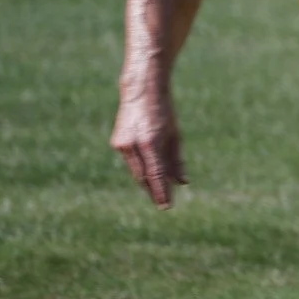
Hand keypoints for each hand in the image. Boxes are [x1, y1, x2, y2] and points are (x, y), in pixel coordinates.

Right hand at [111, 84, 185, 208]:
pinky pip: (131, 161)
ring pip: (137, 170)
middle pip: (144, 177)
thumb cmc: (164, 112)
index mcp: (151, 143)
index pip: (156, 175)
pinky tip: (148, 172)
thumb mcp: (175, 135)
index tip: (166, 206)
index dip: (161, 192)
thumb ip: (176, 160)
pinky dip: (140, 167)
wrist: (141, 92)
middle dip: (154, 190)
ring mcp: (123, 144)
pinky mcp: (117, 143)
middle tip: (164, 203)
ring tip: (158, 191)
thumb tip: (181, 183)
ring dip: (147, 181)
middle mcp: (134, 145)